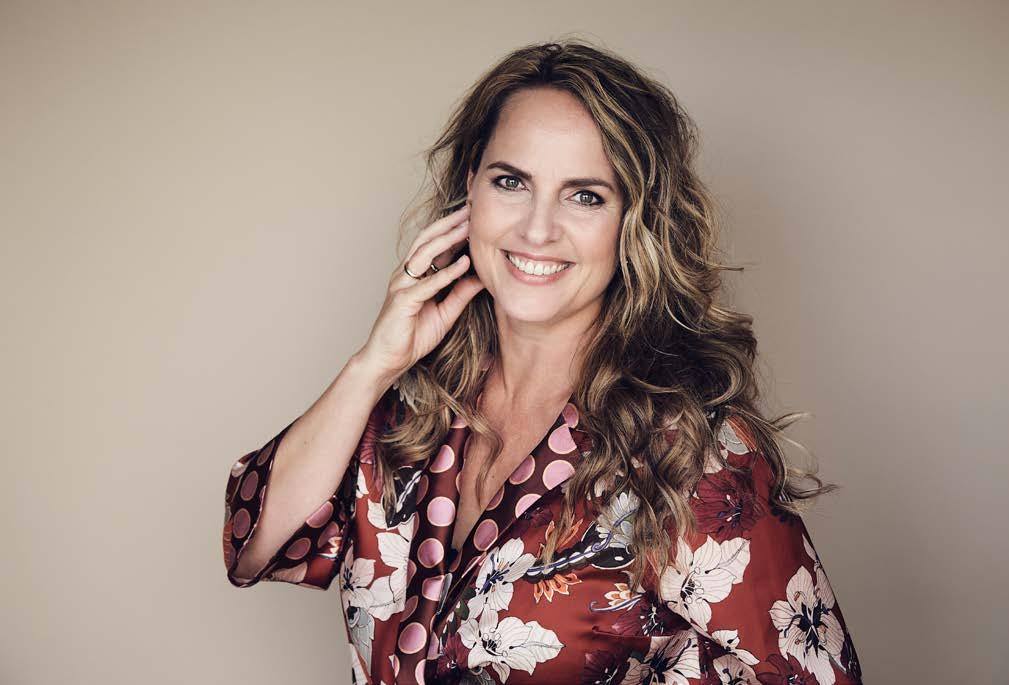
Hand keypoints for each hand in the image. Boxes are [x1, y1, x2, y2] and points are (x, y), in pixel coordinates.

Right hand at [355, 203, 483, 384]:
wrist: (388, 360)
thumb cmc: (412, 337)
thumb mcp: (446, 313)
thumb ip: (460, 294)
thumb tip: (482, 278)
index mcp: (415, 275)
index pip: (434, 245)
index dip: (452, 229)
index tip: (473, 216)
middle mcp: (406, 274)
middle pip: (428, 241)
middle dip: (450, 224)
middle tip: (471, 209)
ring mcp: (402, 286)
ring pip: (425, 255)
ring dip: (448, 240)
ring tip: (468, 227)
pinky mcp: (402, 301)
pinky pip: (427, 284)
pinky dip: (446, 273)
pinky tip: (464, 264)